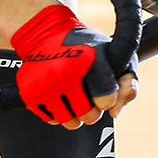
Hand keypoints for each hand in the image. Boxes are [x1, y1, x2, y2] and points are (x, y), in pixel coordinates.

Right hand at [11, 5, 135, 128]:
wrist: (44, 34)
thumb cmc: (83, 46)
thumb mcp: (114, 55)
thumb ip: (127, 83)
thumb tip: (115, 112)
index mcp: (87, 60)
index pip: (106, 101)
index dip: (108, 98)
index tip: (103, 88)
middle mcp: (64, 72)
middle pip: (90, 116)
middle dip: (92, 108)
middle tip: (86, 91)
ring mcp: (45, 84)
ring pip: (70, 122)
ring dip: (74, 113)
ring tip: (72, 93)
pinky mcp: (30, 93)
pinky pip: (51, 120)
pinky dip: (56, 111)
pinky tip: (57, 93)